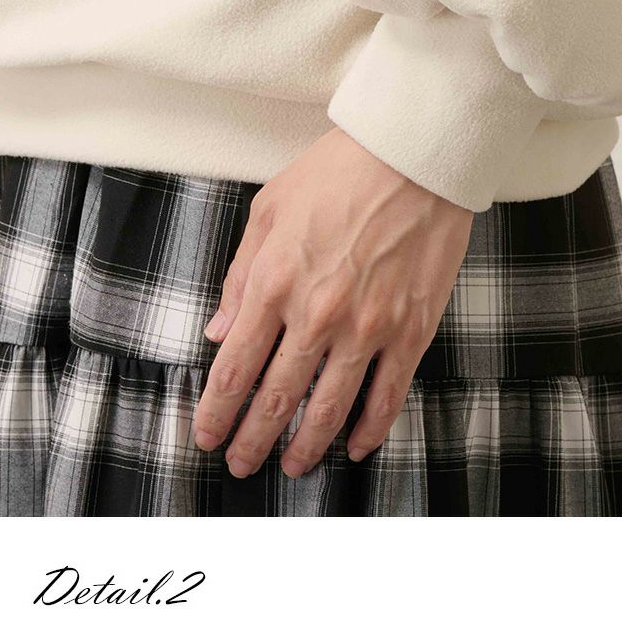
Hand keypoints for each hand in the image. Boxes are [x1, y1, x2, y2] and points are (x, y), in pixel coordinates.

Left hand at [192, 125, 473, 478]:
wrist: (413, 154)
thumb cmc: (339, 172)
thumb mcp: (269, 210)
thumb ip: (239, 276)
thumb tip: (218, 330)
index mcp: (273, 284)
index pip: (234, 369)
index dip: (217, 413)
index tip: (208, 437)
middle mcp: (316, 315)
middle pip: (276, 399)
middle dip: (252, 441)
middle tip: (242, 464)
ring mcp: (367, 327)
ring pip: (329, 408)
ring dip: (306, 446)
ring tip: (292, 466)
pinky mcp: (411, 329)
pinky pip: (388, 394)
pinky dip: (370, 428)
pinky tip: (355, 446)